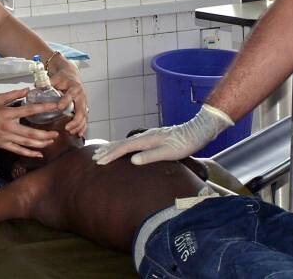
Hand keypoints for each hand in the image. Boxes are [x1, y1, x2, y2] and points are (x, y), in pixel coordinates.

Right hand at [0, 88, 59, 156]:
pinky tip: (39, 154)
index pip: (30, 110)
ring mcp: (6, 138)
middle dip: (46, 134)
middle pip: (31, 133)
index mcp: (8, 113)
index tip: (55, 107)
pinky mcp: (3, 145)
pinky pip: (18, 151)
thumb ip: (14, 94)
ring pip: (27, 144)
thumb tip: (27, 90)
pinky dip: (30, 153)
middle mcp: (8, 127)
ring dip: (41, 144)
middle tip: (57, 133)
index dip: (44, 109)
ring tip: (51, 141)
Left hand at [46, 53, 87, 135]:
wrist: (71, 74)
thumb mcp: (55, 78)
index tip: (59, 107)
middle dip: (75, 120)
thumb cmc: (63, 77)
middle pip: (81, 109)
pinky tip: (79, 134)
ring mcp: (83, 102)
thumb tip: (34, 88)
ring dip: (78, 125)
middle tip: (67, 127)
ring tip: (71, 132)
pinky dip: (83, 127)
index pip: (71, 94)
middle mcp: (81, 95)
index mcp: (73, 87)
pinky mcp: (84, 107)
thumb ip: (46, 83)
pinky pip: (85, 118)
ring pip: (84, 115)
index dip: (66, 101)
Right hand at [92, 104, 232, 165]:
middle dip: (109, 151)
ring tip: (103, 152)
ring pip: (127, 142)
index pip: (124, 148)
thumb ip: (150, 156)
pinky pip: (133, 142)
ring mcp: (149, 136)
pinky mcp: (153, 138)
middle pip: (122, 143)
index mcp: (147, 139)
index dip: (111, 155)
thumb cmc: (185, 144)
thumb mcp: (169, 152)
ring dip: (114, 147)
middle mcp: (146, 136)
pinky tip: (124, 148)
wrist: (197, 131)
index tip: (100, 162)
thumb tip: (132, 160)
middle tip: (95, 158)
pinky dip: (123, 145)